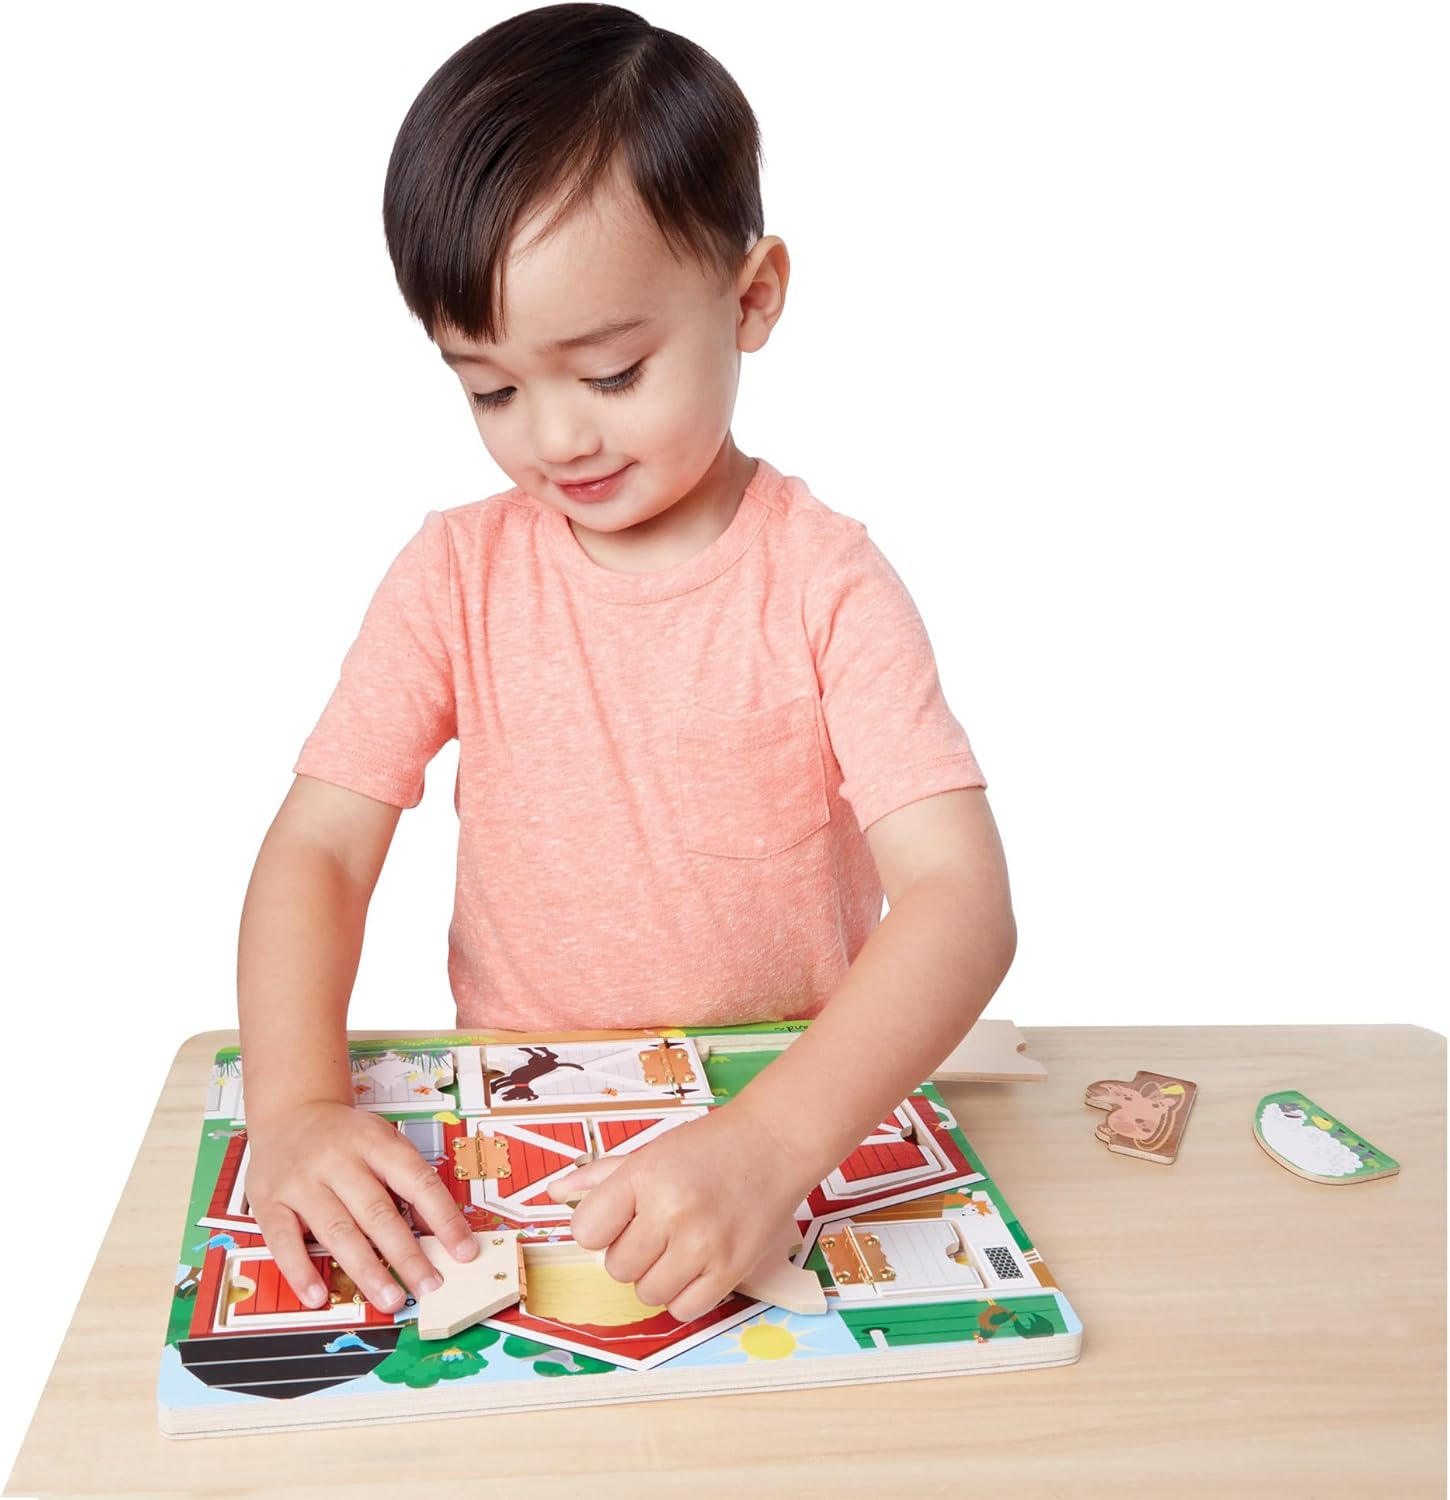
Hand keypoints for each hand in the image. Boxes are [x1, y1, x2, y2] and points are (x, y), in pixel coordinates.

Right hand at [243, 1099, 476, 1312]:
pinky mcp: (269, 1201)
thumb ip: (406, 1182)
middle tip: (429, 1285)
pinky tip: (319, 1296)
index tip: (464, 1250)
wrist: (290, 1111)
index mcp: (375, 1142)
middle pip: (377, 1212)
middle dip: (406, 1254)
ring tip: (390, 1298)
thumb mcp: (383, 1142)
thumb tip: (439, 1232)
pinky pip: (283, 1241)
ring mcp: (302, 1181)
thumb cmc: (345, 1137)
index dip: (443, 1218)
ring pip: (337, 1230)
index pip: (417, 1182)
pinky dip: (301, 1271)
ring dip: (366, 1269)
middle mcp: (338, 1160)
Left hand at [546, 1104, 806, 1322]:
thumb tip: (555, 1194)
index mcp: (644, 1176)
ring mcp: (703, 1244)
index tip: (619, 1219)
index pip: (586, 1232)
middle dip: (630, 1252)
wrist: (773, 1143)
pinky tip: (695, 1265)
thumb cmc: (709, 1146)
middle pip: (616, 1268)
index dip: (599, 1228)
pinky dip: (684, 1294)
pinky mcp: (731, 1269)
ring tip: (678, 1245)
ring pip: (647, 1293)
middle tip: (657, 1228)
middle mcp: (671, 1211)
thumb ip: (600, 1176)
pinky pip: (684, 1309)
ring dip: (656, 1276)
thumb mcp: (651, 1150)